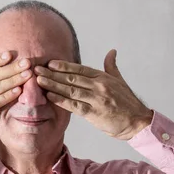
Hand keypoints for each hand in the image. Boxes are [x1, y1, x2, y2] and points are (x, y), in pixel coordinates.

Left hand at [34, 49, 153, 140]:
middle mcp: (99, 86)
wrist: (137, 122)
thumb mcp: (120, 81)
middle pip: (71, 78)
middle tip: (37, 69)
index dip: (64, 65)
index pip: (79, 69)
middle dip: (52, 73)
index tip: (50, 62)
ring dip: (53, 84)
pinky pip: (74, 105)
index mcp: (103, 77)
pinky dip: (61, 100)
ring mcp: (96, 99)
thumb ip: (111, 66)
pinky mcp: (94, 113)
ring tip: (39, 80)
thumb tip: (111, 51)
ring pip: (70, 90)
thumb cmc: (128, 103)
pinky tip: (50, 96)